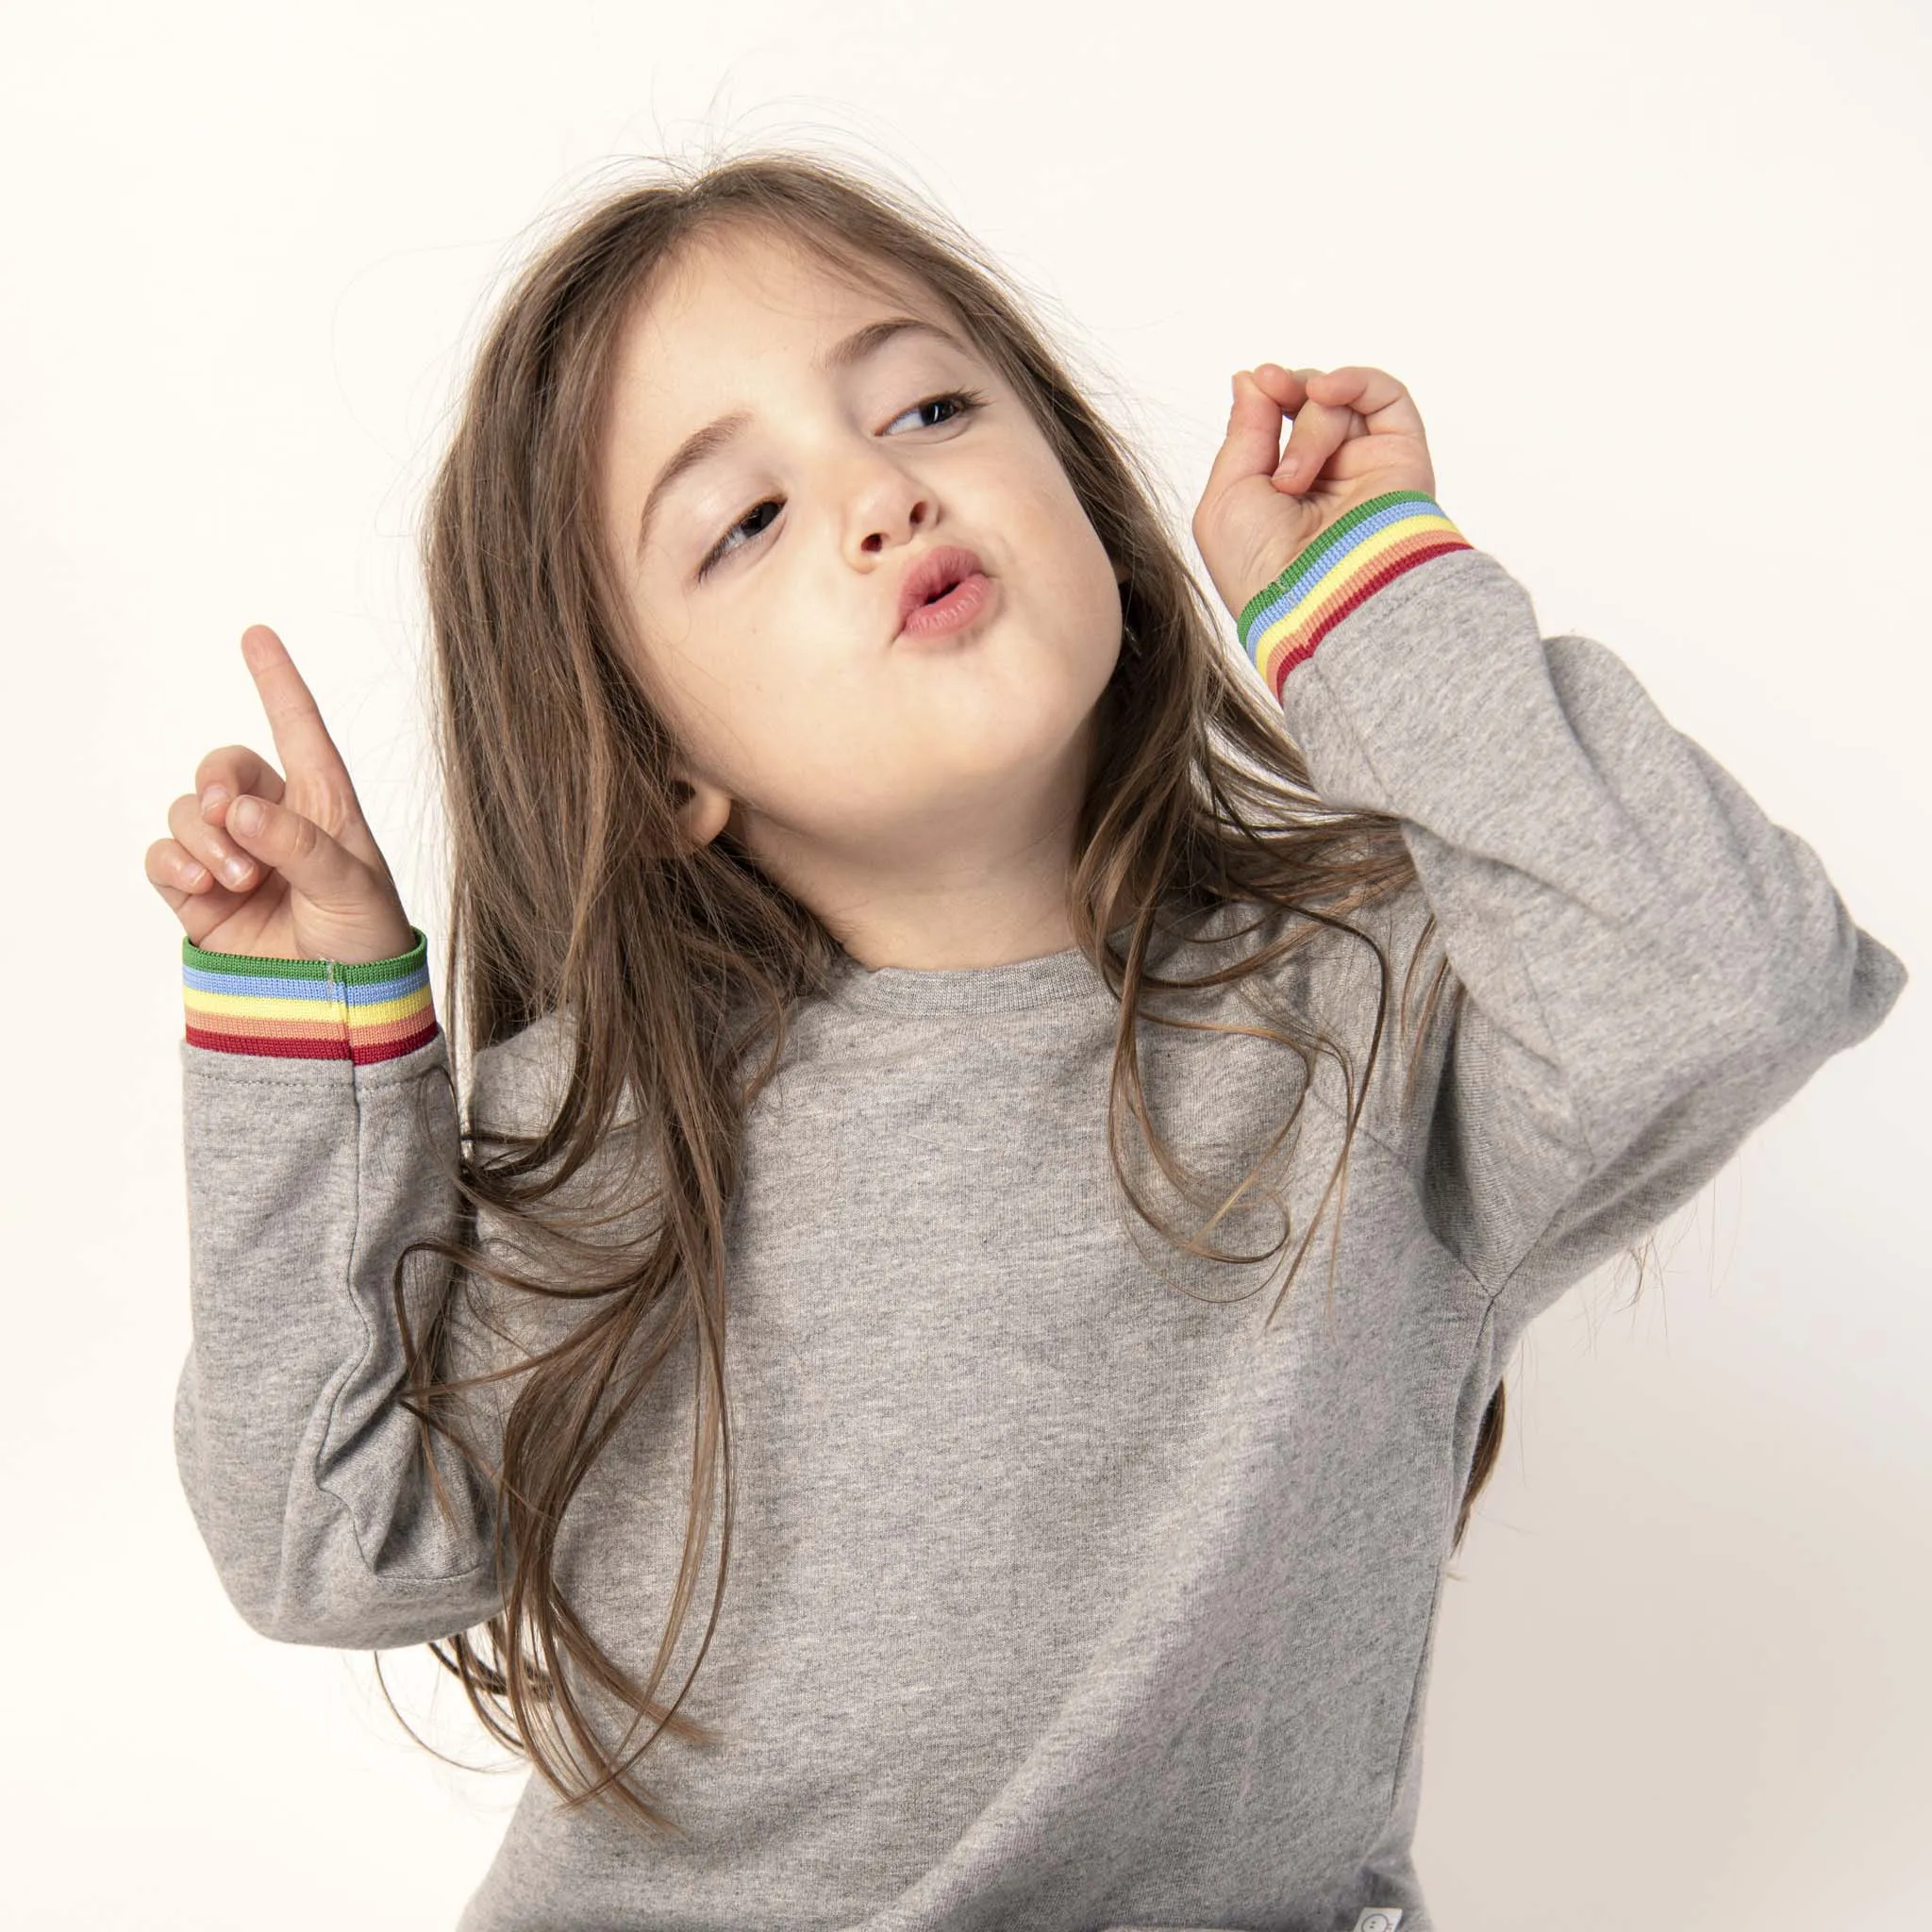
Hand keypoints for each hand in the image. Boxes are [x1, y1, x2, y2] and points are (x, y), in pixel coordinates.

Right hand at [145, 624, 415, 964]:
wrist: (338, 1009)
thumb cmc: (365, 942)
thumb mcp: (353, 889)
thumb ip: (300, 845)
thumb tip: (240, 811)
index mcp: (326, 807)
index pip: (300, 732)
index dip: (278, 683)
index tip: (256, 634)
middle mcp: (275, 822)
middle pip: (224, 766)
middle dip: (219, 784)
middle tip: (235, 825)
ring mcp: (233, 856)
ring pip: (188, 809)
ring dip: (202, 835)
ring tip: (237, 878)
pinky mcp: (198, 894)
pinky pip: (163, 854)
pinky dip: (172, 861)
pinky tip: (200, 883)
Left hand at [1192, 363, 1437, 625]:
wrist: (1320, 599)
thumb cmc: (1263, 568)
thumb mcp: (1227, 498)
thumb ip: (1243, 434)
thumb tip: (1251, 381)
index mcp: (1281, 495)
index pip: (1275, 424)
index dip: (1265, 395)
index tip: (1256, 380)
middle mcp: (1326, 482)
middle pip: (1306, 405)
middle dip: (1286, 392)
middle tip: (1272, 389)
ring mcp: (1365, 470)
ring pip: (1338, 405)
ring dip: (1309, 427)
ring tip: (1295, 478)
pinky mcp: (1402, 460)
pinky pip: (1386, 397)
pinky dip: (1355, 381)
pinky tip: (1327, 392)